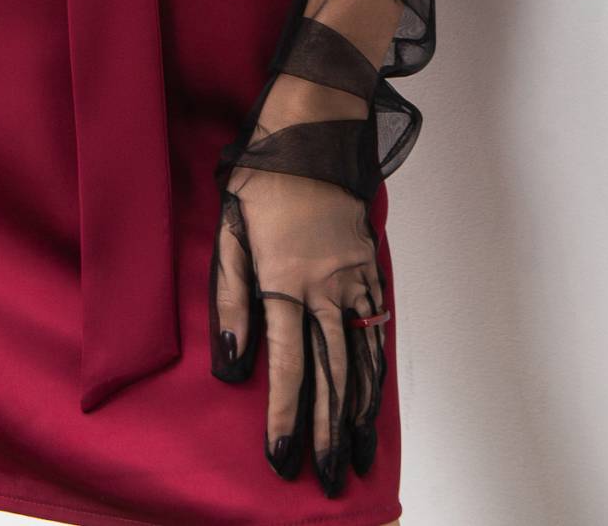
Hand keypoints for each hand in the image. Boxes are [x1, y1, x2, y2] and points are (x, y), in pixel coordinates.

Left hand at [208, 156, 388, 497]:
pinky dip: (377, 367)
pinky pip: (377, 325)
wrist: (311, 130)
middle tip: (329, 477)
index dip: (286, 418)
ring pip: (361, 357)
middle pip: (331, 374)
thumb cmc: (262, 178)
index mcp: (284, 281)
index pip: (288, 367)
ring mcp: (353, 278)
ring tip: (356, 454)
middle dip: (327, 432)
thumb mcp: (230, 232)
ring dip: (358, 411)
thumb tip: (232, 365)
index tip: (284, 459)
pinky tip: (373, 396)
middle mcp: (325, 288)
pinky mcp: (369, 264)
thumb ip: (230, 300)